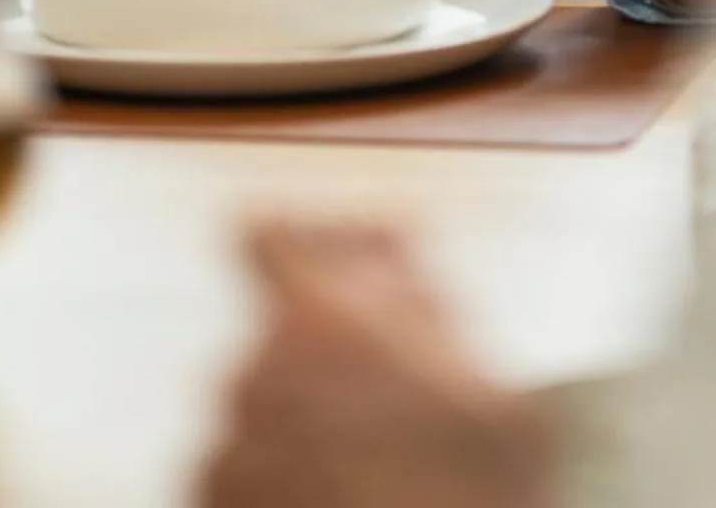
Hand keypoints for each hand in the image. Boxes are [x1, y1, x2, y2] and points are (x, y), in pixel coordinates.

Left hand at [197, 222, 555, 507]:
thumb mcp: (493, 395)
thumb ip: (426, 301)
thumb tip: (387, 249)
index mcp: (315, 327)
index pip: (261, 235)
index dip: (298, 242)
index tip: (337, 269)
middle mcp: (248, 380)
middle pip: (277, 334)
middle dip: (327, 354)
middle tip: (394, 399)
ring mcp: (222, 459)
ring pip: (260, 411)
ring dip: (305, 427)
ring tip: (376, 477)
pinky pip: (241, 476)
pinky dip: (281, 486)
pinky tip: (345, 505)